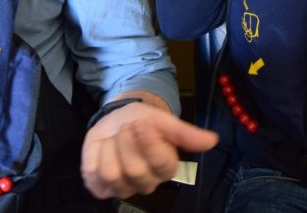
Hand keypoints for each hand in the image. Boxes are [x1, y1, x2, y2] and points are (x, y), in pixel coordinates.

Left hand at [80, 96, 218, 198]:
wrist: (117, 119)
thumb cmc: (142, 121)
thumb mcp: (163, 121)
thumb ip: (185, 133)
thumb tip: (213, 140)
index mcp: (165, 168)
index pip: (161, 163)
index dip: (149, 141)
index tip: (142, 123)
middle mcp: (146, 183)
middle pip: (135, 170)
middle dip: (127, 141)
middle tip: (128, 128)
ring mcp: (122, 188)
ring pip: (113, 173)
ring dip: (110, 146)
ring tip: (115, 138)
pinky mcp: (100, 187)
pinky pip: (93, 174)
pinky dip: (94, 154)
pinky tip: (103, 148)